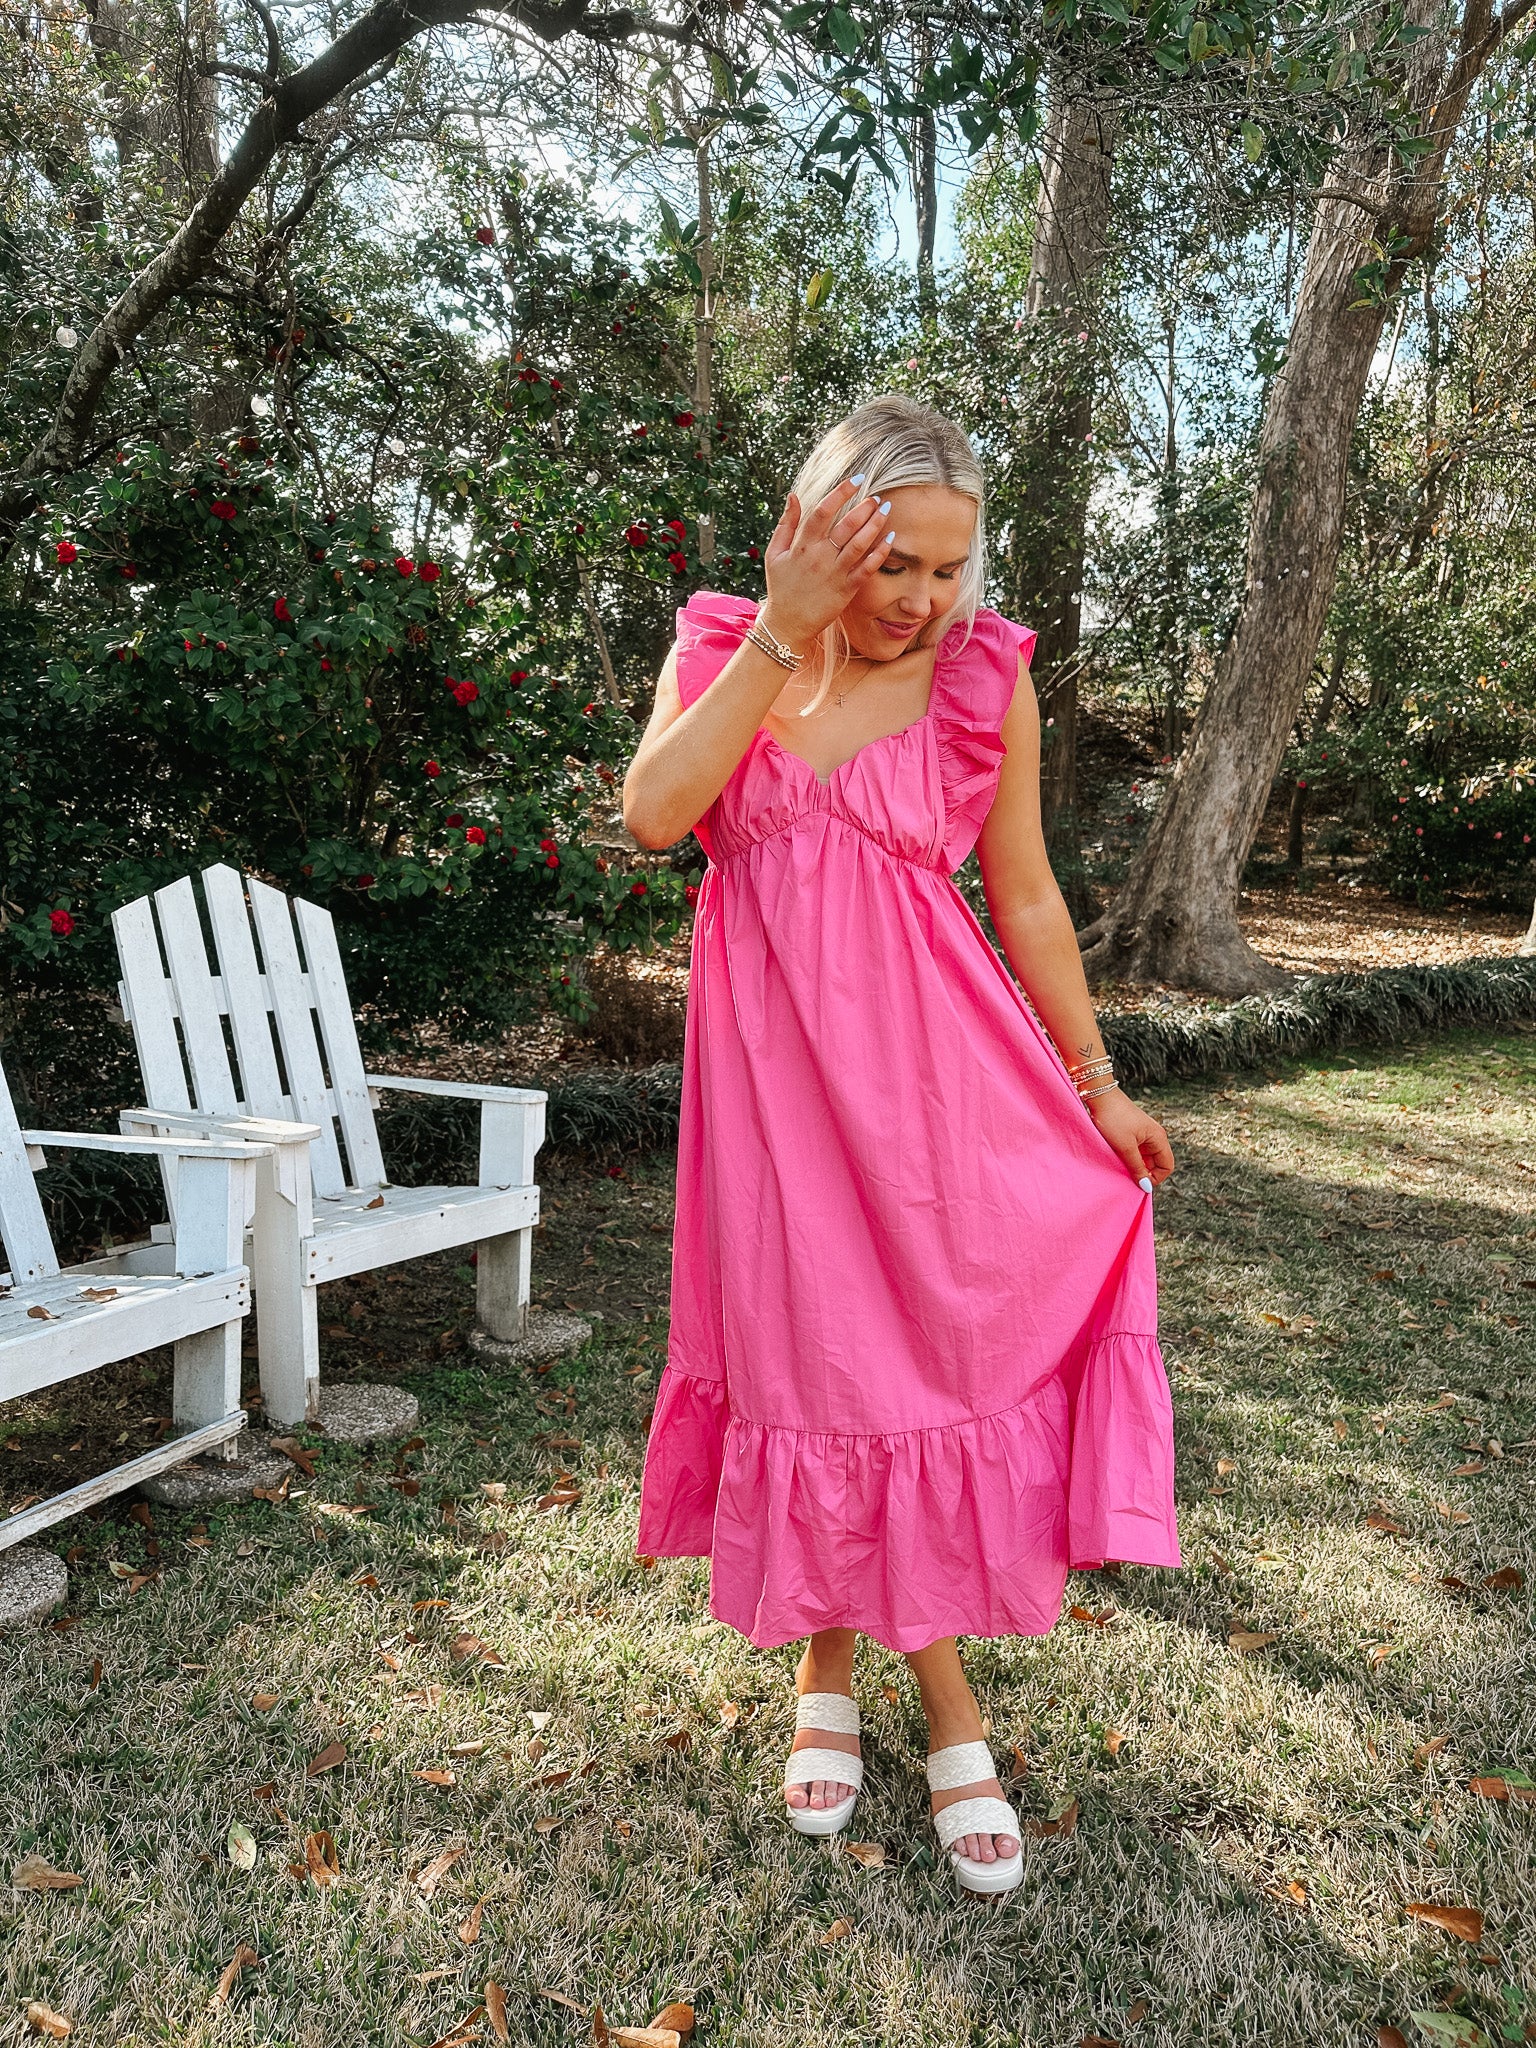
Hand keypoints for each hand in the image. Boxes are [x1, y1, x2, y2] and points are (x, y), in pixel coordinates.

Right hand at [757, 477, 895, 647]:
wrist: (788, 624)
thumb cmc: (781, 588)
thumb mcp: (774, 554)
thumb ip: (785, 524)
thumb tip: (793, 496)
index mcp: (802, 545)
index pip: (823, 511)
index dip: (840, 493)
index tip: (855, 480)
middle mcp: (819, 557)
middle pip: (846, 525)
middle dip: (864, 507)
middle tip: (876, 496)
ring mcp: (834, 573)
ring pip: (859, 544)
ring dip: (875, 524)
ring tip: (885, 509)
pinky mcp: (846, 590)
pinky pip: (867, 568)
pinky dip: (880, 552)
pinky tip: (890, 538)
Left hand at [1086, 1088, 1174, 1187]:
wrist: (1100, 1096)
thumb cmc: (1113, 1119)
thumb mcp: (1125, 1147)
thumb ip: (1137, 1167)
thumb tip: (1146, 1186)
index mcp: (1158, 1138)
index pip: (1167, 1166)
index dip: (1155, 1178)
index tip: (1138, 1182)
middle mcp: (1155, 1136)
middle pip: (1156, 1163)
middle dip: (1144, 1172)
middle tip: (1126, 1176)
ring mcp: (1144, 1134)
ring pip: (1145, 1158)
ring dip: (1135, 1165)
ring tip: (1120, 1165)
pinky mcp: (1133, 1133)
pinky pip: (1136, 1151)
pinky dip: (1129, 1157)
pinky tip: (1117, 1158)